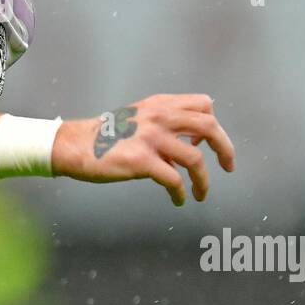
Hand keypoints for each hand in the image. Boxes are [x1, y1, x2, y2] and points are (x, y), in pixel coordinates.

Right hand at [50, 94, 234, 205]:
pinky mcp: (141, 160)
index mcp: (160, 104)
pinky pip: (174, 180)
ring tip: (202, 194)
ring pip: (195, 160)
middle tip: (228, 166)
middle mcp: (159, 116)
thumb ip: (164, 125)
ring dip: (204, 181)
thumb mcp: (138, 119)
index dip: (214, 123)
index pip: (204, 104)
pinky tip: (178, 200)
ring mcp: (150, 138)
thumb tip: (191, 149)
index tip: (209, 144)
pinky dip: (181, 193)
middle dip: (225, 149)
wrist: (75, 145)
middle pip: (209, 127)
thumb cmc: (107, 136)